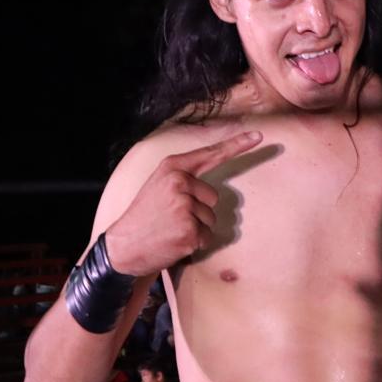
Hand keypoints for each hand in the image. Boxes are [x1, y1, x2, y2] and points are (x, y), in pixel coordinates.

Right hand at [106, 131, 262, 276]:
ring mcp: (185, 207)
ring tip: (171, 229)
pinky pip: (206, 237)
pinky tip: (174, 242)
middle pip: (213, 197)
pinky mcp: (189, 231)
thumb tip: (210, 184)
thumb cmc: (143, 216)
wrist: (122, 246)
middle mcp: (180, 183)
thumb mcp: (157, 185)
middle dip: (199, 210)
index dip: (237, 145)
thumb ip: (182, 178)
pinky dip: (194, 243)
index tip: (258, 136)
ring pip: (211, 219)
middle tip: (172, 217)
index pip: (210, 154)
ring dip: (196, 228)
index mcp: (172, 169)